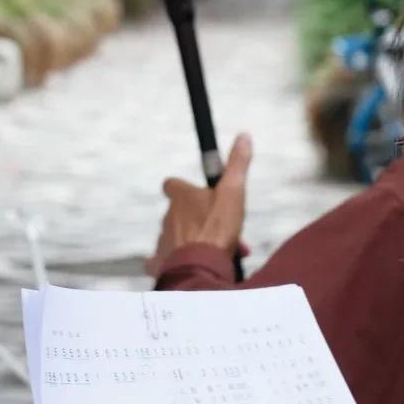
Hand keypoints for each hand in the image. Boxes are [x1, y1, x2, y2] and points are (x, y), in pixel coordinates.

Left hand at [146, 134, 251, 274]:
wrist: (200, 266)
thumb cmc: (217, 228)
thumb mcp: (233, 192)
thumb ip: (237, 165)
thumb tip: (243, 136)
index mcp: (182, 197)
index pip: (172, 185)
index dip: (183, 189)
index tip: (197, 195)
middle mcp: (168, 217)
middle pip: (179, 215)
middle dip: (199, 223)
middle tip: (221, 234)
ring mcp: (162, 241)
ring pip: (177, 239)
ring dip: (194, 244)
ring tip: (215, 255)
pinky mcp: (160, 263)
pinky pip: (161, 261)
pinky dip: (172, 263)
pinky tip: (187, 267)